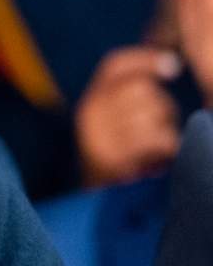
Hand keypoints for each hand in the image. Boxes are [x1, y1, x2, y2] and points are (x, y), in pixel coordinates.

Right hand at [76, 46, 181, 185]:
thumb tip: (171, 64)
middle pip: (141, 88)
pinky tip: (162, 158)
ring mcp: (100, 134)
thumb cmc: (119, 161)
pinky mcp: (115, 156)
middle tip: (159, 130)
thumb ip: (131, 98)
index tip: (174, 67)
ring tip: (158, 149)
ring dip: (166, 129)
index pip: (115, 66)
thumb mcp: (115, 124)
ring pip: (153, 111)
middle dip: (162, 107)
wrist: (95, 206)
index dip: (146, 59)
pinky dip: (169, 146)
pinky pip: (158, 137)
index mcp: (90, 103)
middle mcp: (90, 113)